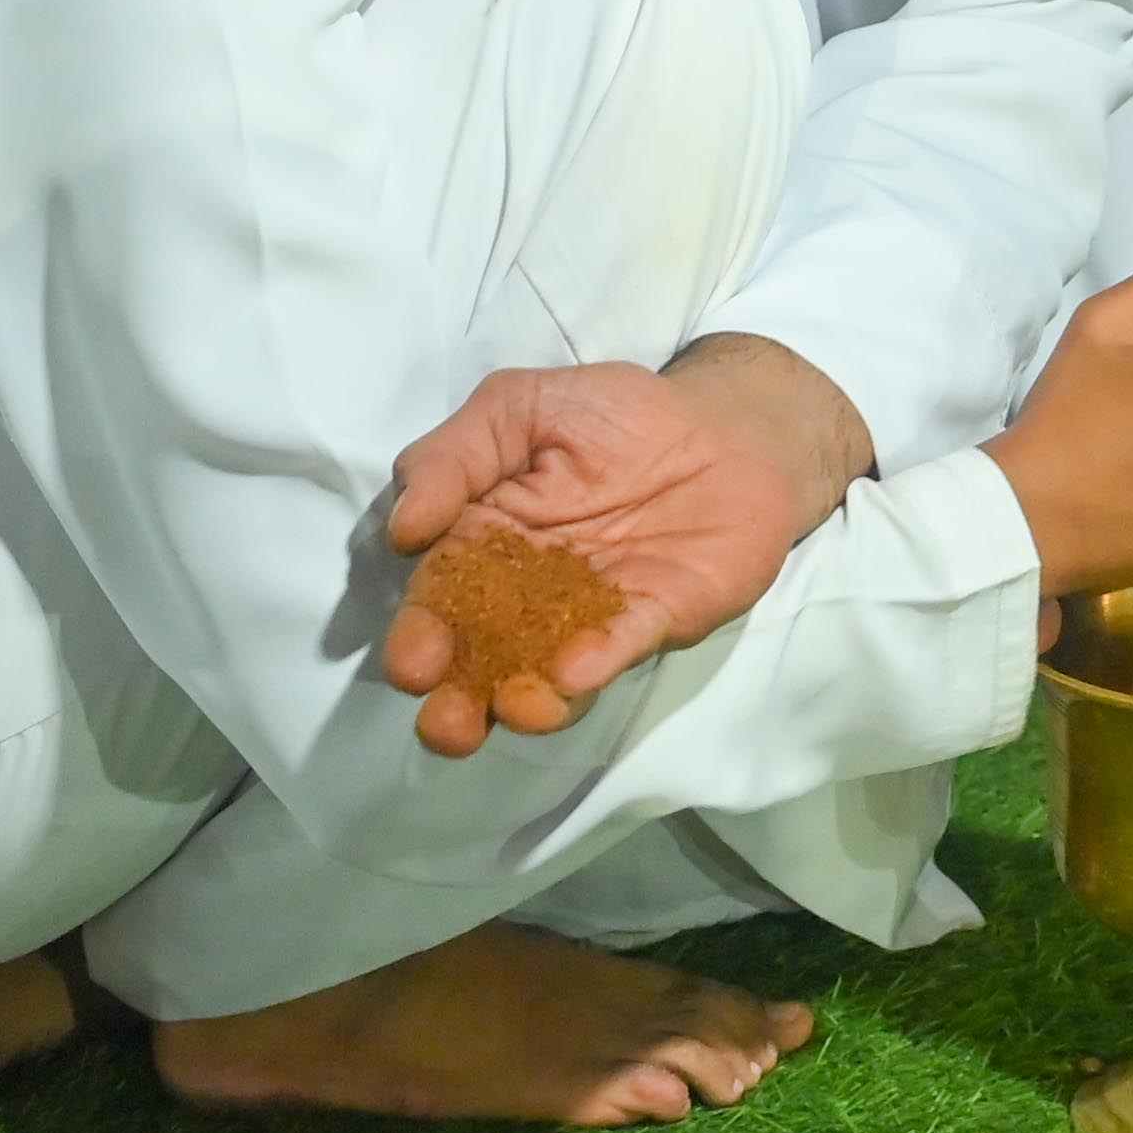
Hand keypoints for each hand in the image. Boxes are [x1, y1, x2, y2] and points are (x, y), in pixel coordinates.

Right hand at [379, 336, 865, 755]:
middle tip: (447, 725)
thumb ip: (452, 457)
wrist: (728, 423)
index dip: (423, 632)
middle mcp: (533, 594)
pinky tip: (575, 673)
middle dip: (460, 698)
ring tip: (516, 710)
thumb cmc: (614, 414)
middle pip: (487, 657)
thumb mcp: (517, 407)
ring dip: (528, 703)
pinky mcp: (658, 615)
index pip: (443, 595)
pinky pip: (624, 640)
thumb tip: (404, 528)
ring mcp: (596, 612)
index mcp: (487, 541)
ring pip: (553, 671)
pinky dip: (599, 658)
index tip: (412, 664)